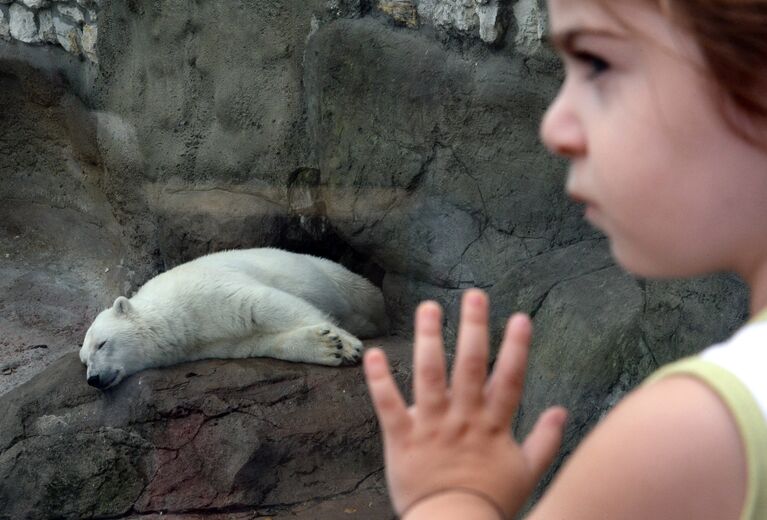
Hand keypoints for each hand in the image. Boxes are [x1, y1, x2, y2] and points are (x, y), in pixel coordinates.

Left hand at [364, 289, 567, 517]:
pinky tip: (372, 354)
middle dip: (474, 328)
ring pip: (431, 376)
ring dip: (429, 340)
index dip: (516, 348)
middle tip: (474, 296)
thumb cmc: (489, 501)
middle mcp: (463, 418)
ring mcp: (432, 426)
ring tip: (428, 308)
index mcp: (493, 425)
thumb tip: (563, 411)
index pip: (510, 380)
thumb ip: (545, 440)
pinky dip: (380, 380)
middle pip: (471, 367)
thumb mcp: (526, 473)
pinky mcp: (402, 438)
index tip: (520, 318)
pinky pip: (389, 405)